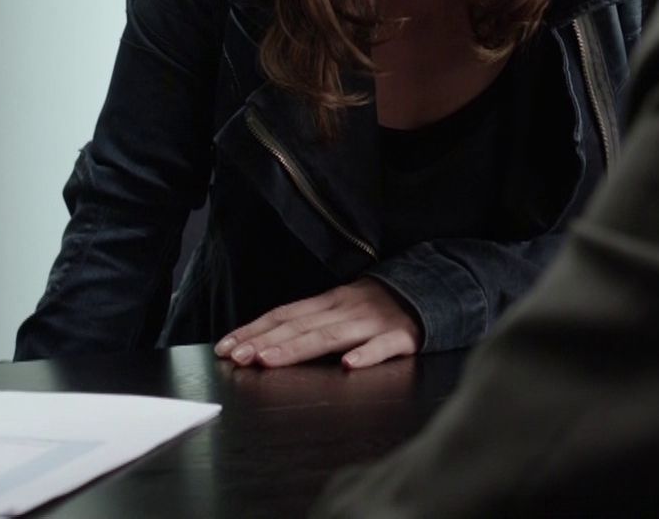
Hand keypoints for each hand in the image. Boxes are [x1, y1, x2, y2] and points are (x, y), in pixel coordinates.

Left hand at [213, 278, 422, 369]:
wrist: (432, 291)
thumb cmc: (378, 307)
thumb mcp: (341, 307)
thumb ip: (311, 322)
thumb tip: (264, 342)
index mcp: (329, 302)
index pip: (284, 314)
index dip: (254, 330)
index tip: (226, 347)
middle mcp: (345, 309)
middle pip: (299, 326)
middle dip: (264, 342)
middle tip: (236, 358)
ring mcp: (372, 322)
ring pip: (330, 336)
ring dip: (297, 348)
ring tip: (269, 360)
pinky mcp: (402, 337)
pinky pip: (382, 347)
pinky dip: (365, 355)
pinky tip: (347, 366)